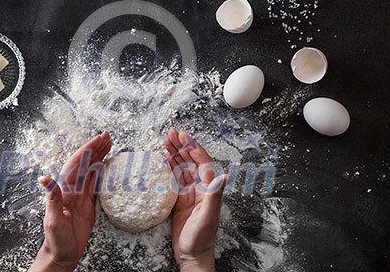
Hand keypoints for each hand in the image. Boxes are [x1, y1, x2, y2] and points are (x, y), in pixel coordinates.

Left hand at [29, 132, 111, 271]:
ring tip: (109, 144)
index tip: (98, 139)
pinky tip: (106, 165)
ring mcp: (80, 195)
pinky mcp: (87, 204)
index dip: (87, 150)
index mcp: (64, 189)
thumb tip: (45, 178)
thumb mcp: (53, 219)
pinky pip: (95, 184)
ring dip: (99, 156)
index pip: (77, 164)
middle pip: (85, 163)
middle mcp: (72, 189)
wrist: (62, 255)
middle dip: (96, 148)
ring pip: (91, 170)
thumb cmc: (56, 240)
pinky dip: (101, 172)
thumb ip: (52, 197)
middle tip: (107, 136)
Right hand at [164, 128, 226, 271]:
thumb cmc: (200, 238)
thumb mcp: (208, 216)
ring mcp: (190, 192)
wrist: (192, 255)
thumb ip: (214, 195)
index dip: (193, 148)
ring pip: (182, 166)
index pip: (202, 162)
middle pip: (191, 161)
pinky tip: (165, 158)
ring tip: (165, 140)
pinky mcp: (180, 199)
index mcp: (208, 189)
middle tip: (171, 133)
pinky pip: (175, 178)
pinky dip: (170, 166)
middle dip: (182, 145)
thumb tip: (223, 175)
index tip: (184, 137)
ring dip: (175, 152)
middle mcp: (200, 188)